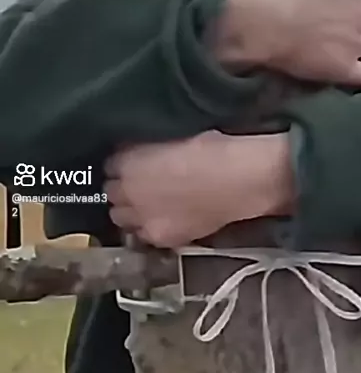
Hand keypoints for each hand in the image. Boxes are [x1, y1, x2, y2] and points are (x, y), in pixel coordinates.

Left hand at [105, 132, 293, 246]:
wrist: (237, 180)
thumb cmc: (213, 149)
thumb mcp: (172, 135)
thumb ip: (148, 147)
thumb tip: (141, 153)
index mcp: (128, 160)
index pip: (110, 164)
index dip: (123, 165)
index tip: (133, 165)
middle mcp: (128, 190)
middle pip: (110, 192)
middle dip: (122, 188)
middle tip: (139, 186)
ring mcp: (142, 216)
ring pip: (119, 217)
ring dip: (129, 210)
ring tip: (145, 205)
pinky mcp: (159, 236)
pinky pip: (143, 235)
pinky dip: (147, 228)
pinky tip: (161, 220)